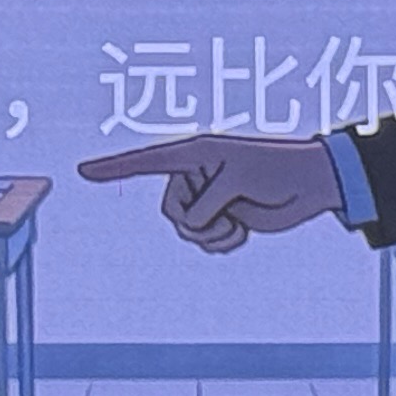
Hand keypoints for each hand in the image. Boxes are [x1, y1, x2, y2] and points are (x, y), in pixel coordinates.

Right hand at [78, 134, 345, 253]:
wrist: (313, 184)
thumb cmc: (279, 170)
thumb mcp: (235, 183)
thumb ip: (206, 205)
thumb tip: (193, 227)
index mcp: (196, 153)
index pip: (146, 161)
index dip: (113, 168)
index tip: (82, 172)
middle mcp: (197, 175)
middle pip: (169, 210)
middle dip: (196, 219)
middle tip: (228, 209)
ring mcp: (209, 198)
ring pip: (185, 231)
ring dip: (212, 234)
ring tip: (239, 219)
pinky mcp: (223, 218)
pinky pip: (205, 243)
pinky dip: (223, 243)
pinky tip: (243, 230)